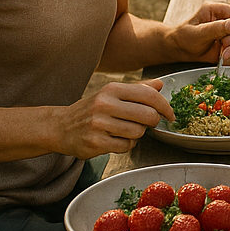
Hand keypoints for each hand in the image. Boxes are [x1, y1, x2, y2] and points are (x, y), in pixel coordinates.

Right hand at [56, 80, 173, 158]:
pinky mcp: (95, 142)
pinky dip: (126, 145)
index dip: (165, 106)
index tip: (170, 115)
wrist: (60, 126)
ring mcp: (98, 124)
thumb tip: (160, 84)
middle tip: (146, 123)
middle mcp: (105, 104)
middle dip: (152, 122)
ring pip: (138, 133)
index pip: (149, 95)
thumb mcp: (112, 93)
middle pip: (148, 115)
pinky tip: (116, 139)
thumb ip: (138, 89)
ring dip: (137, 134)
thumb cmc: (92, 109)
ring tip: (125, 130)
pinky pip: (126, 146)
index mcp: (112, 89)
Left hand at [169, 2, 229, 64]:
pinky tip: (222, 59)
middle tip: (223, 48)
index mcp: (216, 10)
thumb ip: (215, 28)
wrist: (180, 50)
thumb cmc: (183, 37)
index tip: (229, 36)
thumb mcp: (197, 33)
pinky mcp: (229, 44)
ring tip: (222, 56)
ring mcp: (228, 32)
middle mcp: (224, 20)